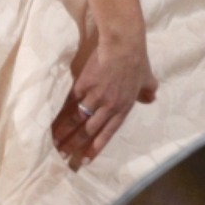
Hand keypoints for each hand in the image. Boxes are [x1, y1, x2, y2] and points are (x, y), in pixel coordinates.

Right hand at [51, 39, 157, 168]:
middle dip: (76, 144)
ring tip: (53, 143)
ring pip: (77, 118)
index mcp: (123, 107)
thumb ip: (148, 91)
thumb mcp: (148, 79)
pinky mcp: (83, 84)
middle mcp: (108, 106)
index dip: (96, 147)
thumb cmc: (137, 60)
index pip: (108, 132)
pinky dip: (61, 112)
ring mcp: (95, 96)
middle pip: (89, 129)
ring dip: (65, 132)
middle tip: (64, 155)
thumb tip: (152, 99)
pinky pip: (71, 101)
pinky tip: (52, 120)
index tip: (85, 160)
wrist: (123, 45)